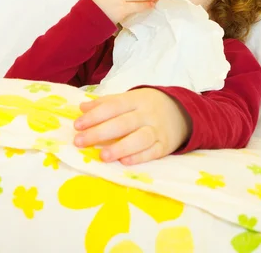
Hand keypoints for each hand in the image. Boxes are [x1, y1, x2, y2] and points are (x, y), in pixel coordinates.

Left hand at [73, 89, 191, 164]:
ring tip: (102, 156)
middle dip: (99, 133)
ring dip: (120, 147)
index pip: (113, 106)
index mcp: (136, 99)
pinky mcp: (165, 145)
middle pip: (123, 123)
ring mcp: (158, 130)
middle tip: (79, 142)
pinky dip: (139, 157)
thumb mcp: (130, 99)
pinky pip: (153, 152)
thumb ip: (106, 103)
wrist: (182, 112)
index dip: (94, 116)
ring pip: (140, 138)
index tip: (77, 125)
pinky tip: (124, 162)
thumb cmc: (148, 106)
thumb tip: (82, 108)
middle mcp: (147, 114)